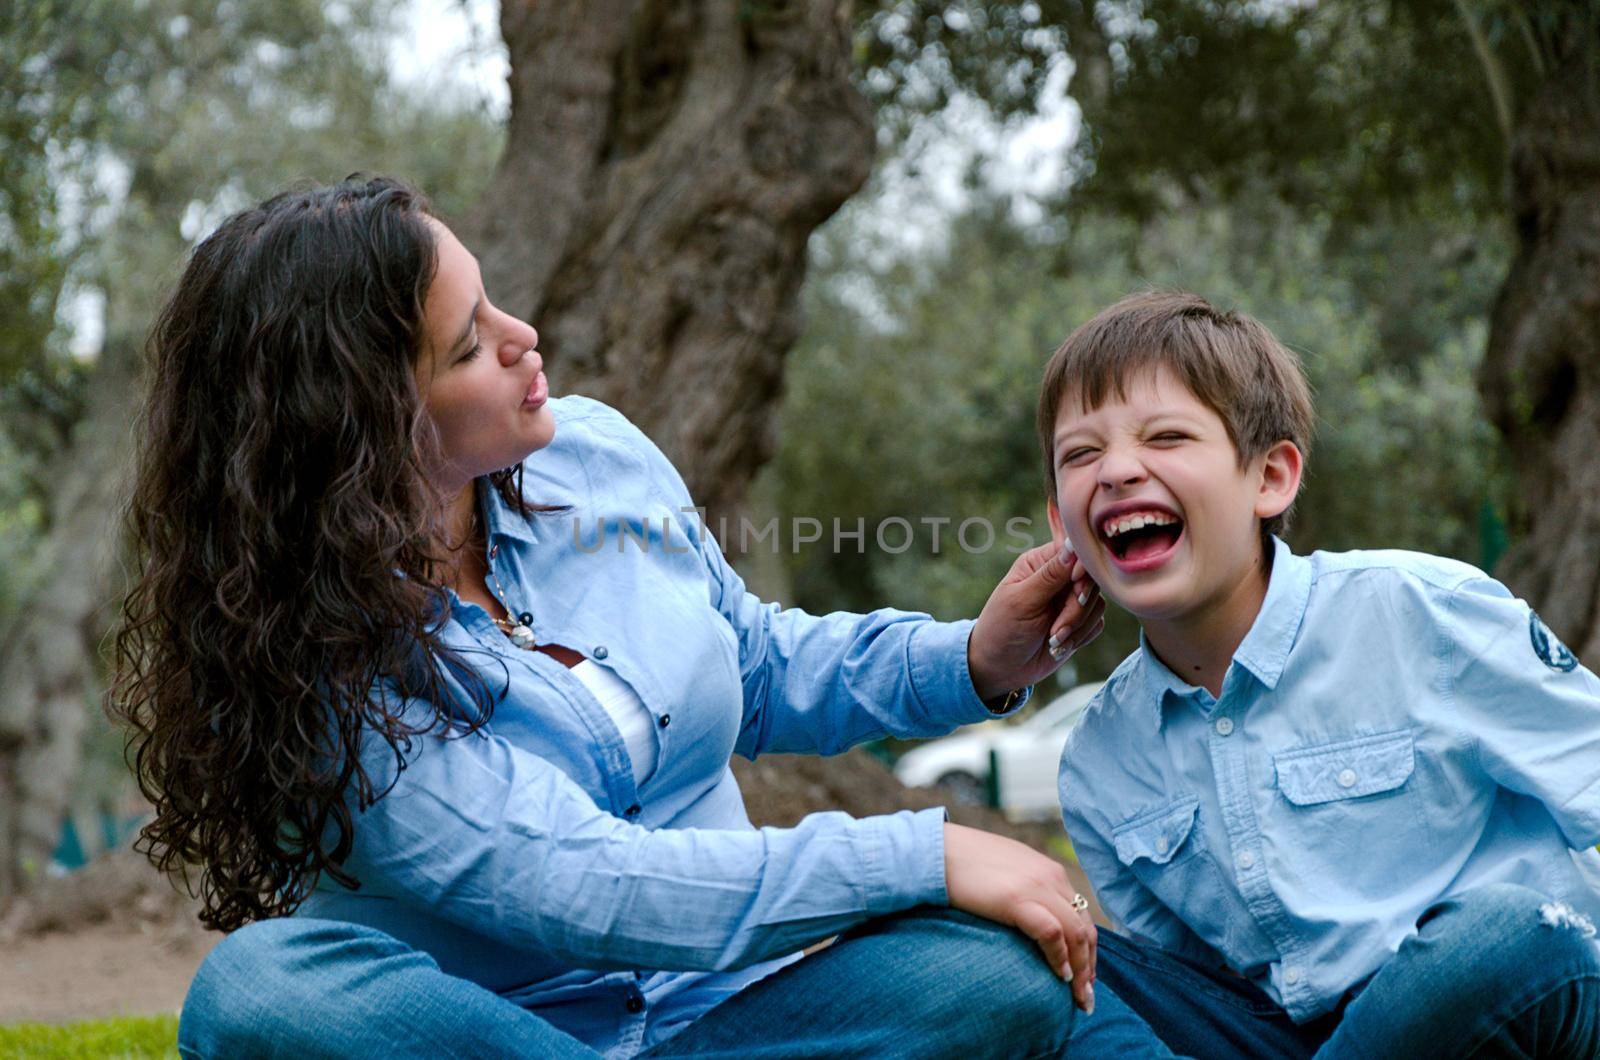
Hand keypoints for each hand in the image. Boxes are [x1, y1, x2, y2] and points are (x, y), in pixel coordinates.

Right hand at [944, 823, 1096, 1012]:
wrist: (936, 851)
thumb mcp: (1007, 873)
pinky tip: (1059, 975)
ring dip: (1080, 970)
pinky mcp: (1017, 898)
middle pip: (1085, 928)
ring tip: (1078, 997)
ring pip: (1075, 934)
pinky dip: (1060, 957)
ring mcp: (1036, 886)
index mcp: (1049, 871)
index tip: (1084, 976)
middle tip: (1086, 997)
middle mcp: (1051, 877)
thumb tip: (1030, 918)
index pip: (1081, 915)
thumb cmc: (965, 865)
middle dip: (1088, 967)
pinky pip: (1052, 933)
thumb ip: (1025, 889)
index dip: (1087, 950)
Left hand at [967, 541, 1105, 701]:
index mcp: (1039, 563)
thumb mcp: (1022, 601)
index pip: (1075, 553)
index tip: (1076, 590)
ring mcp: (1069, 600)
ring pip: (1097, 604)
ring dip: (1077, 627)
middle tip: (1056, 631)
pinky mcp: (1079, 622)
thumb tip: (1074, 544)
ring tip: (1052, 641)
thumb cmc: (1002, 630)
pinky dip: (1081, 637)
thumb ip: (1051, 575)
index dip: (1082, 570)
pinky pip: (1097, 623)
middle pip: (1091, 581)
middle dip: (1076, 610)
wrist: (1000, 669)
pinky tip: (1059, 646)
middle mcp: (1058, 578)